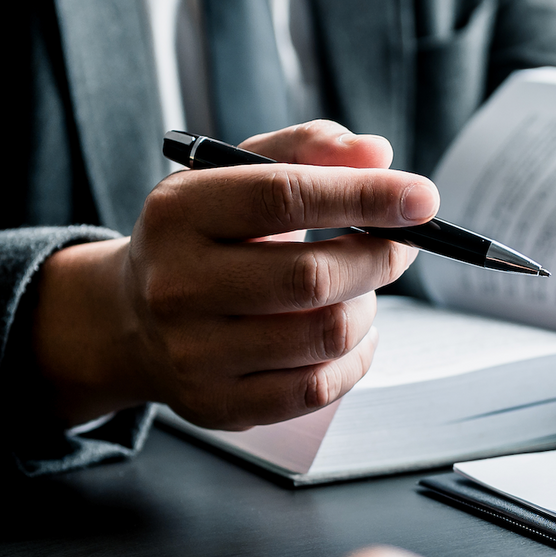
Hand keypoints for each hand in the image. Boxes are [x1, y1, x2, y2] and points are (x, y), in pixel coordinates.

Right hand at [34, 121, 439, 428]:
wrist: (132, 318)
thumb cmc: (204, 238)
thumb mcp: (236, 177)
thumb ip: (306, 151)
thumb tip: (377, 154)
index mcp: (179, 213)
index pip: (284, 197)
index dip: (364, 196)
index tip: (422, 198)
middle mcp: (177, 285)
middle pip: (311, 277)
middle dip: (378, 258)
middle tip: (401, 245)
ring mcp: (194, 353)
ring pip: (325, 335)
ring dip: (368, 308)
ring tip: (361, 289)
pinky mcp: (219, 405)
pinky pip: (319, 388)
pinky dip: (355, 357)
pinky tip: (348, 333)